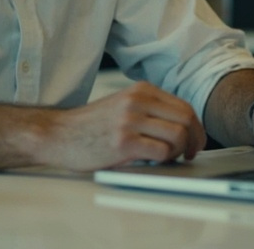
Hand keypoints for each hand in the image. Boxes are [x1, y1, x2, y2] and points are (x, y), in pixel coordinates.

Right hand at [44, 82, 206, 170]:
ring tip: (164, 158)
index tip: (195, 143)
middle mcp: (137, 101)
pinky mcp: (123, 142)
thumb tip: (184, 129)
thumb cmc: (90, 126)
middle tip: (189, 154)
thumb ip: (150, 111)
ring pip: (178, 135)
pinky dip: (162, 161)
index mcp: (141, 90)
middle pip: (186, 119)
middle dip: (194, 140)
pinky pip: (161, 152)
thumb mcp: (123, 106)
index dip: (196, 128)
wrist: (57, 134)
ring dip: (177, 152)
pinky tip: (150, 162)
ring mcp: (130, 120)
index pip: (184, 107)